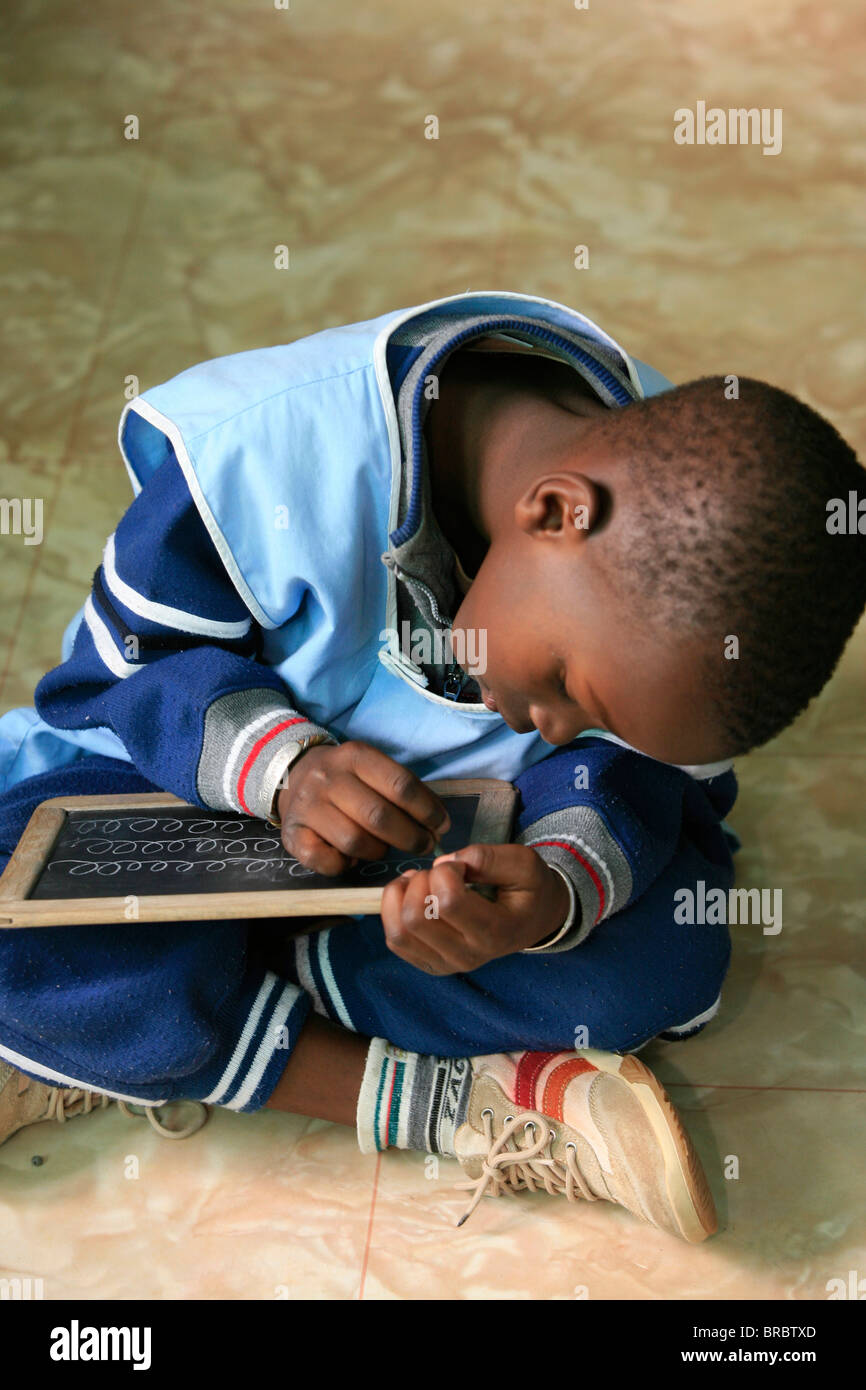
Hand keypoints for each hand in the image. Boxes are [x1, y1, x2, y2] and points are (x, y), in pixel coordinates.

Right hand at [277, 740, 450, 876]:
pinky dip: (344, 865)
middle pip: (379, 816)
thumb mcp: (373, 769)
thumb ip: (404, 791)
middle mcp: (328, 778)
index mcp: (355, 756)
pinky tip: (351, 857)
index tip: (442, 826)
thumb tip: (439, 824)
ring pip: (354, 841)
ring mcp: (307, 806)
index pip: (400, 785)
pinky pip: (326, 861)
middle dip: (411, 837)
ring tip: (383, 848)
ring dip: (377, 851)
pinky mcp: (292, 833)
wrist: (293, 774)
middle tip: (424, 846)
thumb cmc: (347, 778)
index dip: (427, 810)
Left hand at [380, 843, 570, 974]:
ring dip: (402, 896)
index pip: (447, 902)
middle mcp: (468, 956)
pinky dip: (394, 910)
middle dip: (421, 882)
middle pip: (415, 918)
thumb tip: (442, 863)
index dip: (445, 872)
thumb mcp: (524, 863)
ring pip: (399, 932)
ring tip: (422, 881)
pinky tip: (413, 895)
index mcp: (495, 933)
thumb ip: (487, 857)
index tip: (461, 866)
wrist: (533, 920)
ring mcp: (445, 964)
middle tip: (440, 873)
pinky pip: (394, 940)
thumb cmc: (528, 890)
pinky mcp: (429, 963)